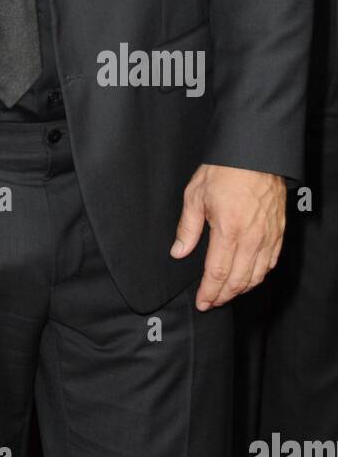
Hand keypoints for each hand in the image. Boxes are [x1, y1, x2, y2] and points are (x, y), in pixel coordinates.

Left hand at [170, 163, 285, 309]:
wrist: (254, 154)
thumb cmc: (224, 170)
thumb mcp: (195, 195)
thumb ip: (187, 228)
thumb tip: (178, 252)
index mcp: (228, 231)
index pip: (217, 273)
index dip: (209, 292)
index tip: (202, 302)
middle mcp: (251, 238)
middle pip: (238, 281)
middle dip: (223, 296)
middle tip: (211, 302)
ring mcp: (268, 237)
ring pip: (256, 276)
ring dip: (241, 290)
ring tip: (227, 294)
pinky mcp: (278, 233)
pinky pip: (270, 263)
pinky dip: (259, 276)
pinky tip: (249, 278)